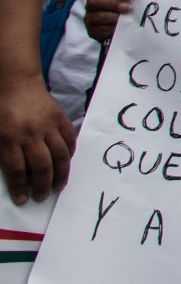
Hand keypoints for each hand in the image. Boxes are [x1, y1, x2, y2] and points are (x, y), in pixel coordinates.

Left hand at [0, 73, 74, 203]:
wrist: (16, 83)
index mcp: (9, 139)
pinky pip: (69, 140)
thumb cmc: (0, 110)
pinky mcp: (60, 118)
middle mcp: (30, 134)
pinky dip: (70, 154)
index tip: (23, 200)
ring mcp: (48, 126)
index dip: (20, 188)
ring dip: (60, 174)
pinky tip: (66, 164)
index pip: (17, 170)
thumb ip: (0, 154)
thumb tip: (12, 175)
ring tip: (58, 186)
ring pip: (59, 156)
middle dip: (42, 186)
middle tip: (42, 197)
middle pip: (41, 166)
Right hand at [84, 0, 132, 43]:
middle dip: (113, 4)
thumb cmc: (125, 6)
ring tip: (125, 19)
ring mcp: (90, 17)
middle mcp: (93, 3)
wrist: (119, 26)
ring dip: (113, 18)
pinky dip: (111, 29)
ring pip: (96, 16)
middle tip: (128, 8)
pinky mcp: (92, 31)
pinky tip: (120, 28)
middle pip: (94, 0)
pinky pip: (99, 30)